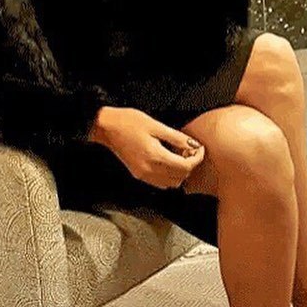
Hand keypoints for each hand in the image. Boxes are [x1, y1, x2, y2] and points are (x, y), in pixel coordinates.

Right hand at [90, 106, 204, 190]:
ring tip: (179, 155)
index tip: (199, 148)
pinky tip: (168, 161)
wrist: (107, 127)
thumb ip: (176, 137)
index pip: (185, 167)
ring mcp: (143, 175)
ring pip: (171, 183)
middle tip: (191, 150)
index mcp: (155, 157)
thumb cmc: (128, 122)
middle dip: (190, 165)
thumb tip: (193, 144)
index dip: (197, 158)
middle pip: (180, 177)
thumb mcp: (155, 125)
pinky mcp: (139, 174)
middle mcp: (149, 170)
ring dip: (180, 172)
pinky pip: (160, 182)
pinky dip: (169, 175)